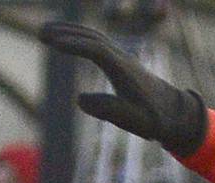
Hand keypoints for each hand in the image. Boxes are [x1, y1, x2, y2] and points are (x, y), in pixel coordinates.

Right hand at [40, 22, 208, 156]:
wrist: (175, 113)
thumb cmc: (153, 119)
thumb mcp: (131, 120)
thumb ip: (107, 110)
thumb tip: (80, 100)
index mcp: (123, 70)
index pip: (95, 50)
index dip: (73, 45)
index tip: (51, 43)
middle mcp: (121, 58)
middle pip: (91, 36)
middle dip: (65, 33)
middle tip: (39, 33)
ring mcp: (121, 56)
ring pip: (93, 35)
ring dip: (69, 31)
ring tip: (45, 32)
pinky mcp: (121, 60)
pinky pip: (96, 41)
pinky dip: (79, 36)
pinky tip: (66, 39)